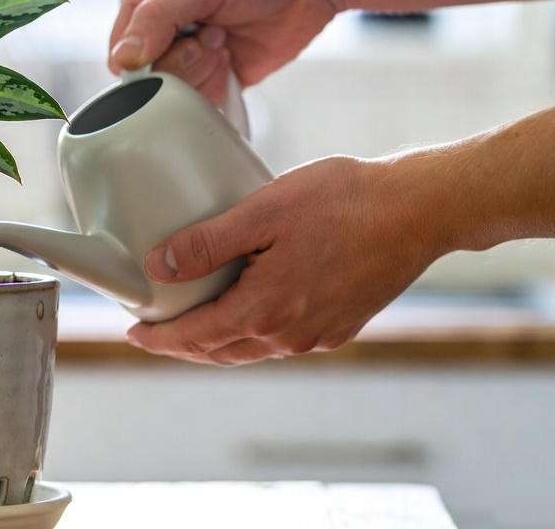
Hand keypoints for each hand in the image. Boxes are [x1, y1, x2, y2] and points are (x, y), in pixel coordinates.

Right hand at [108, 0, 341, 102]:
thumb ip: (156, 18)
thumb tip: (122, 59)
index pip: (121, 50)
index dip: (145, 58)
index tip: (179, 40)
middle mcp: (162, 29)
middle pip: (147, 79)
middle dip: (183, 63)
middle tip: (212, 36)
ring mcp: (190, 55)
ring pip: (174, 95)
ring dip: (204, 73)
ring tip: (225, 42)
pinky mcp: (217, 75)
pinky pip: (202, 103)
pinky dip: (217, 89)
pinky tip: (233, 60)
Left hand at [125, 156, 447, 364]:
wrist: (421, 211)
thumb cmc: (343, 202)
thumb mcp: (263, 210)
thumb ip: (208, 242)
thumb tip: (158, 265)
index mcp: (265, 311)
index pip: (194, 337)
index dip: (159, 338)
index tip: (134, 333)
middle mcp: (289, 335)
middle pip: (219, 351)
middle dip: (182, 345)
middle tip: (154, 330)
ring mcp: (318, 335)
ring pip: (251, 349)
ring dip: (216, 342)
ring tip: (192, 323)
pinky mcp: (340, 326)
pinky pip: (281, 341)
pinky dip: (251, 333)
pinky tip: (246, 311)